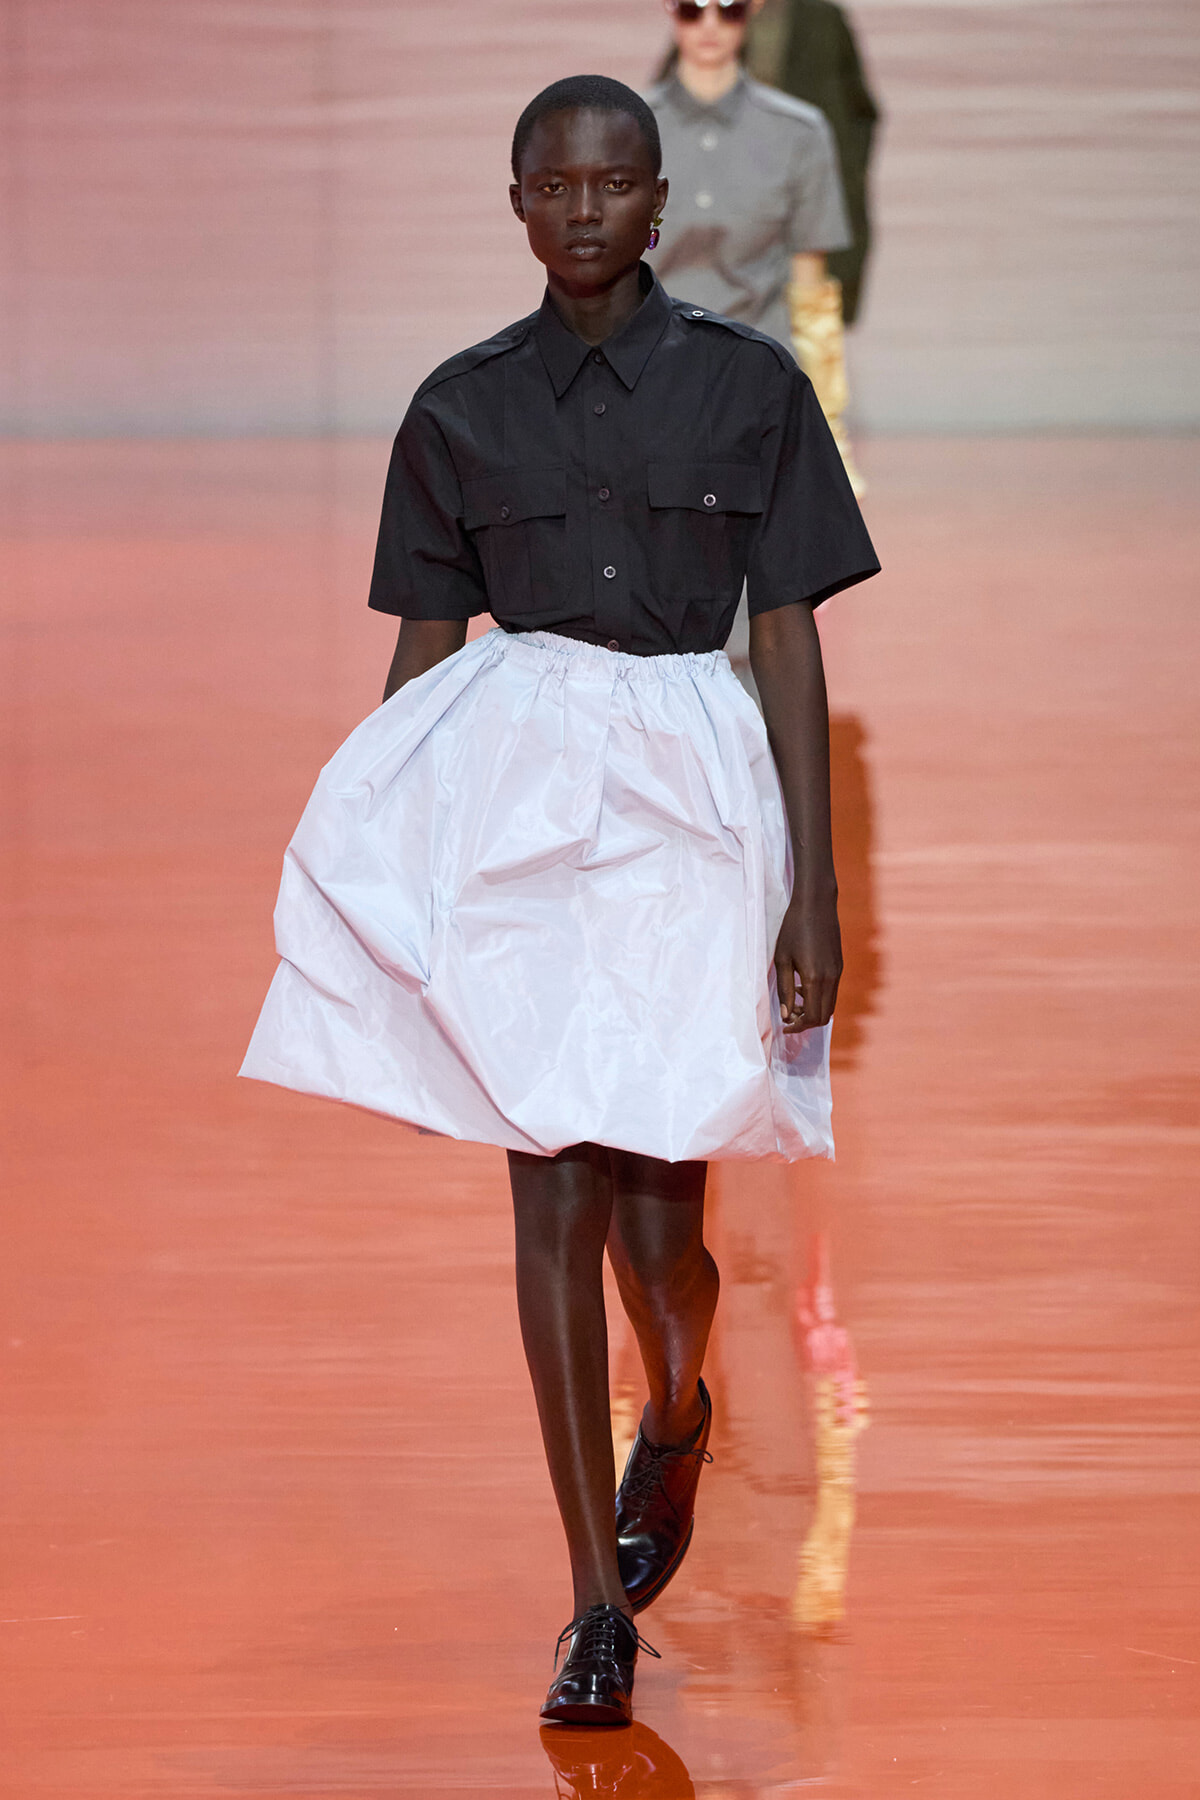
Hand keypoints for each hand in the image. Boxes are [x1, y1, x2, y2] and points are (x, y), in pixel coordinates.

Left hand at [774, 893, 841, 1033]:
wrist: (816, 904)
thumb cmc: (793, 928)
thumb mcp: (782, 959)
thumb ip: (783, 990)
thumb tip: (786, 1015)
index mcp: (815, 978)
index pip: (813, 1017)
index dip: (798, 1027)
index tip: (785, 1026)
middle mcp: (831, 979)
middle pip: (824, 1016)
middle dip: (806, 1022)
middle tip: (788, 1016)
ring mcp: (838, 972)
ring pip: (829, 1005)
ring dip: (813, 1010)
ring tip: (794, 1000)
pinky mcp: (839, 966)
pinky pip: (832, 992)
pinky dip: (818, 998)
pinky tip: (802, 985)